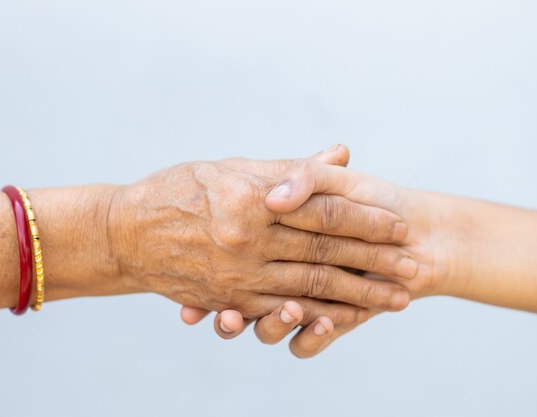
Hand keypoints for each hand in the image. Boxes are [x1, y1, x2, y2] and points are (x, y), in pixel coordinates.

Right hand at [203, 157, 466, 356]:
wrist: (123, 235)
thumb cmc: (180, 191)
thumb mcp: (232, 168)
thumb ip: (289, 169)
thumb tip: (340, 154)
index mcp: (252, 200)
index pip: (323, 211)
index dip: (365, 219)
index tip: (400, 225)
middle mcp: (248, 240)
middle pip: (325, 253)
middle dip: (374, 261)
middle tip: (412, 268)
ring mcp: (238, 275)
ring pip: (310, 288)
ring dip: (357, 295)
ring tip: (394, 301)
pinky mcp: (228, 301)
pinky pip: (281, 312)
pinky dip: (316, 317)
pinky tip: (346, 320)